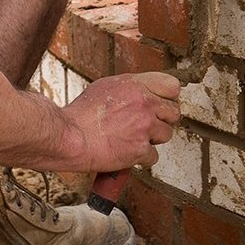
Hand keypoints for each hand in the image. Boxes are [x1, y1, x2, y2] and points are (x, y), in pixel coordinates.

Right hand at [59, 72, 181, 171]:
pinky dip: (141, 158)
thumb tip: (143, 92)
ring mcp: (144, 126)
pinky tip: (127, 153)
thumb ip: (130, 89)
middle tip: (146, 125)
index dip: (168, 97)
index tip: (161, 105)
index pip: (171, 85)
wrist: (70, 137)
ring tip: (133, 139)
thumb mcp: (105, 88)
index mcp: (135, 85)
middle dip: (162, 120)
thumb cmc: (81, 115)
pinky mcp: (141, 149)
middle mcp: (144, 103)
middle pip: (174, 112)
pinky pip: (153, 156)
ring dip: (152, 139)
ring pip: (166, 134)